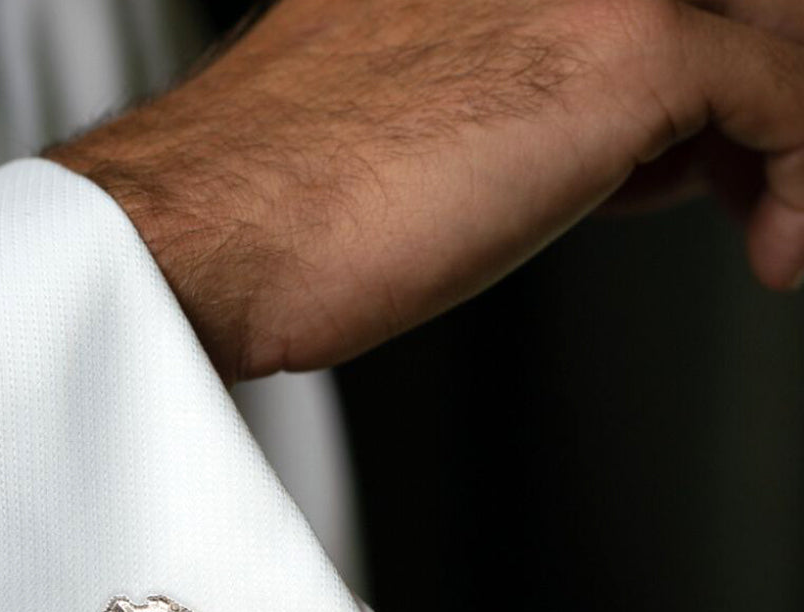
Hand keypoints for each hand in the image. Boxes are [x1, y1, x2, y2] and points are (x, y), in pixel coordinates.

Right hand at [46, 0, 803, 381]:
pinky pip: (787, 96)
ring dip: (785, 135)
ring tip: (762, 220)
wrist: (208, 234)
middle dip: (758, 90)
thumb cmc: (283, 192)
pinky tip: (775, 244)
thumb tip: (596, 136)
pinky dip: (800, 180)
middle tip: (742, 179)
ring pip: (775, 25)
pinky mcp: (620, 45)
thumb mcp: (413, 99)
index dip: (707, 55)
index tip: (705, 142)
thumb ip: (514, 84)